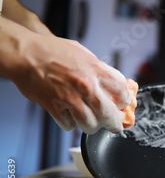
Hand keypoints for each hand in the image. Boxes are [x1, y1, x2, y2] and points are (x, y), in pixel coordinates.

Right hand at [10, 32, 131, 133]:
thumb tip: (112, 84)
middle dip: (114, 123)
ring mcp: (70, 98)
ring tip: (91, 122)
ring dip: (92, 126)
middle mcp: (86, 85)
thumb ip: (99, 69)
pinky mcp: (54, 107)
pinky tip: (70, 117)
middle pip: (109, 114)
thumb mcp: (84, 54)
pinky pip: (69, 125)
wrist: (25, 54)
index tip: (123, 104)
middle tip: (115, 125)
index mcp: (96, 69)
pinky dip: (71, 124)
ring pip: (91, 124)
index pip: (122, 92)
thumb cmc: (52, 51)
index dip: (125, 101)